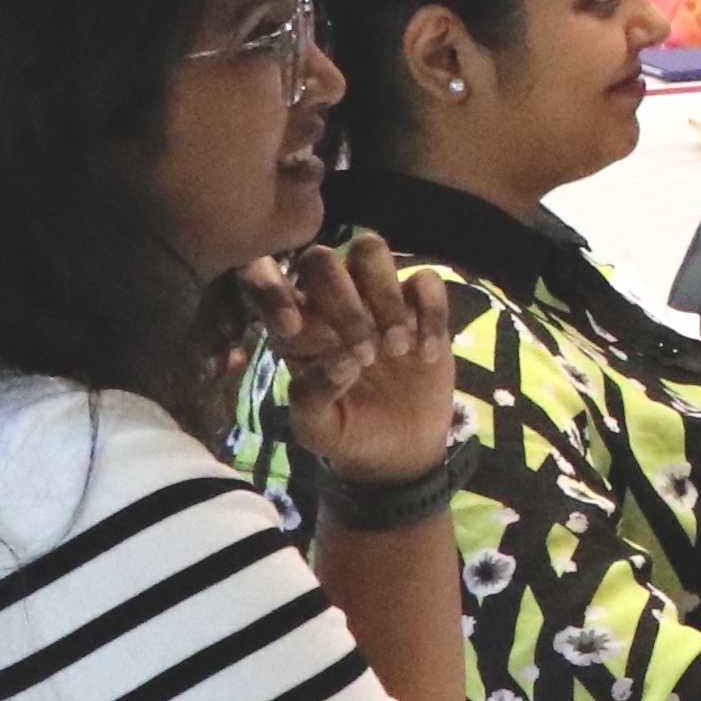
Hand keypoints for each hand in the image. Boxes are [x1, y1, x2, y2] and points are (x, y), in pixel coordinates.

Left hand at [263, 233, 462, 483]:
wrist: (400, 450)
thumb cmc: (348, 433)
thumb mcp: (317, 427)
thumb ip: (311, 395)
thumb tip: (342, 362)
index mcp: (294, 325)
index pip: (269, 283)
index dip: (272, 291)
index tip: (291, 330)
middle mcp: (329, 301)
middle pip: (321, 259)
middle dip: (342, 302)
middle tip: (367, 356)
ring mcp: (377, 297)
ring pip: (370, 249)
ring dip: (384, 296)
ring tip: (396, 348)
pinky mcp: (420, 305)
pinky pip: (426, 280)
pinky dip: (431, 313)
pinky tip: (428, 355)